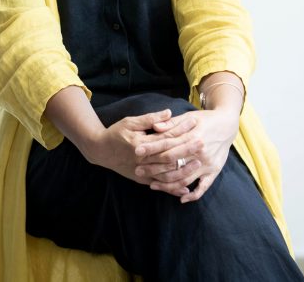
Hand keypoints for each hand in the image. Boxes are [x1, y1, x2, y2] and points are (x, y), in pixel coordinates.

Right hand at [80, 109, 202, 186]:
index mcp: (140, 144)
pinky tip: (185, 189)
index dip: (181, 131)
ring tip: (198, 164)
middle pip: (169, 156)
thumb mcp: (131, 121)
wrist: (100, 151)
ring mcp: (142, 172)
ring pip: (166, 174)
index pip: (165, 137)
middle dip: (187, 150)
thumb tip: (169, 113)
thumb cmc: (115, 133)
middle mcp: (143, 161)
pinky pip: (160, 185)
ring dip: (183, 170)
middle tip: (203, 144)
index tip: (195, 124)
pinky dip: (172, 188)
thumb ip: (150, 119)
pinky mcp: (142, 180)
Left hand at [133, 109, 238, 202]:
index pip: (168, 145)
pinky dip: (192, 195)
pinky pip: (203, 187)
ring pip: (184, 178)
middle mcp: (200, 152)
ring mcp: (208, 164)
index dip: (151, 148)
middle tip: (138, 170)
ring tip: (152, 185)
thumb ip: (172, 123)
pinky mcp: (214, 171)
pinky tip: (180, 198)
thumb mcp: (189, 117)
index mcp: (193, 136)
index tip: (137, 152)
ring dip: (167, 184)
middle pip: (173, 164)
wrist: (228, 124)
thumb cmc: (205, 119)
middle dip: (154, 168)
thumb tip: (154, 127)